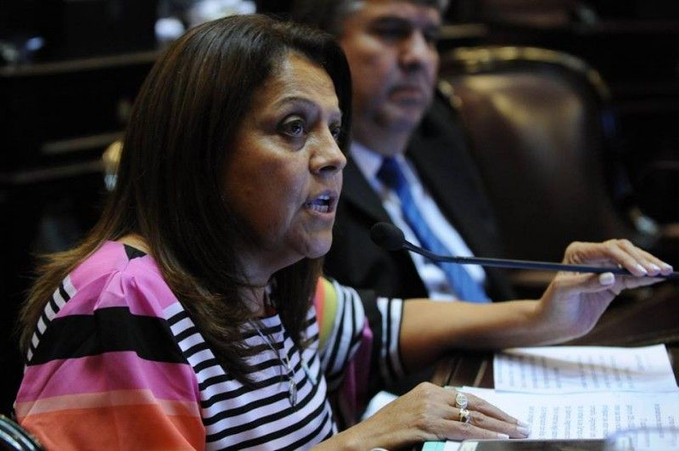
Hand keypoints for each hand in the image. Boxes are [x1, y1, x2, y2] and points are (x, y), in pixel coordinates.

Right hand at [348, 383, 528, 448]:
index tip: (513, 420)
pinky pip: (459, 430)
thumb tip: (467, 424)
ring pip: (471, 418)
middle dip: (503, 418)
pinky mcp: (423, 424)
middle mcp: (429, 395)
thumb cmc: (387, 434)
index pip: (469, 398)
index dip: (494, 410)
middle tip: (525, 427)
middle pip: (475, 405)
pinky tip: (497, 439)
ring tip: (518, 434)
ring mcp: (426, 409)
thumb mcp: (416, 418)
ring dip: (499, 428)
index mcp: (429, 390)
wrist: (361, 440)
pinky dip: (481, 435)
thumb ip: (439, 417)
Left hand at [535, 239, 672, 339]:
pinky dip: (645, 278)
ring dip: (647, 266)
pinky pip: (631, 277)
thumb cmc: (553, 305)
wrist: (554, 322)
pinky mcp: (611, 283)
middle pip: (623, 251)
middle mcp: (592, 256)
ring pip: (630, 262)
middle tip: (659, 271)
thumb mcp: (564, 292)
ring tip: (666, 271)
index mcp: (579, 253)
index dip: (626, 259)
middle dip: (642, 260)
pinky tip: (659, 278)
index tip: (640, 272)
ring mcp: (603, 269)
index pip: (608, 249)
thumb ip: (586, 283)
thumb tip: (611, 276)